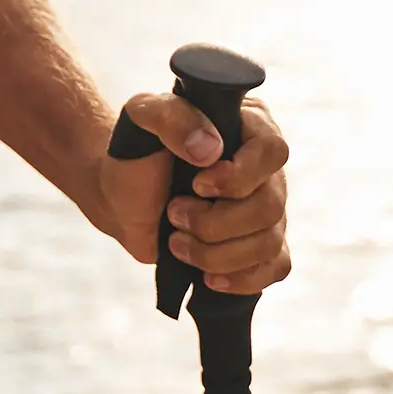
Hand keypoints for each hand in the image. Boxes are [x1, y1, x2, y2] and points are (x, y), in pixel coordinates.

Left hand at [99, 93, 290, 293]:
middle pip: (270, 206)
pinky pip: (273, 269)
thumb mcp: (140, 115)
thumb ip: (170, 116)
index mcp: (247, 126)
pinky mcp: (259, 245)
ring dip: (215, 252)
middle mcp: (265, 169)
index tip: (197, 185)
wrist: (120, 196)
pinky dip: (240, 278)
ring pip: (268, 243)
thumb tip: (209, 148)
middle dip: (215, 221)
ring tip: (176, 241)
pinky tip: (208, 276)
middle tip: (173, 213)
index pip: (272, 151)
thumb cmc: (135, 151)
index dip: (239, 176)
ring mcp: (267, 209)